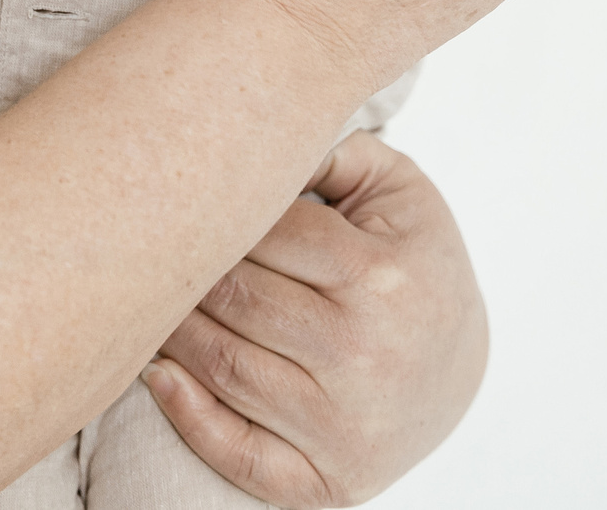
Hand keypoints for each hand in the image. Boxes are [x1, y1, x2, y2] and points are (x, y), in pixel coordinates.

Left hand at [143, 135, 486, 506]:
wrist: (458, 370)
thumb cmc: (413, 265)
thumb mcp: (399, 191)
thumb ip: (335, 149)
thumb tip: (254, 130)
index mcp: (382, 278)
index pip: (269, 231)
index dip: (222, 208)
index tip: (194, 192)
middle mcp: (366, 355)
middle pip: (235, 297)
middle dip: (185, 265)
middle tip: (149, 239)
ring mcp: (345, 426)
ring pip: (222, 365)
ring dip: (171, 327)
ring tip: (148, 294)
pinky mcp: (327, 481)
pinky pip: (238, 454)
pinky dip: (186, 413)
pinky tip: (158, 372)